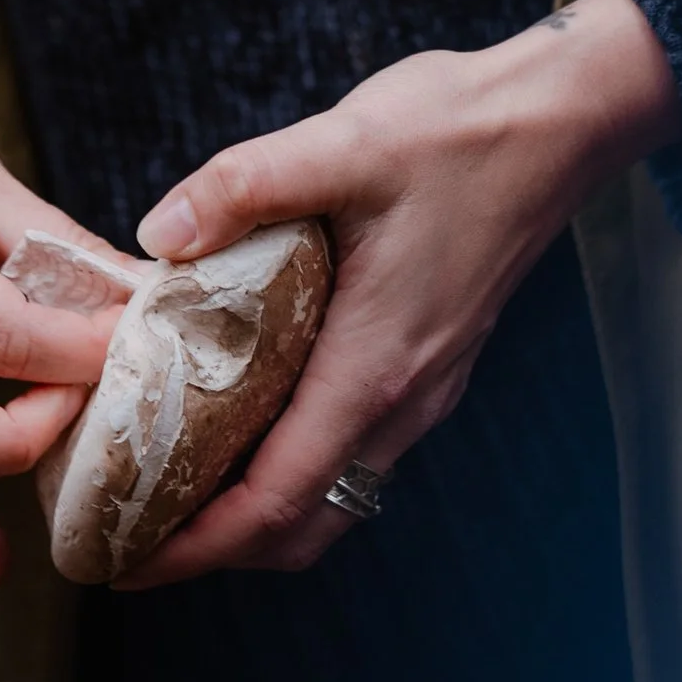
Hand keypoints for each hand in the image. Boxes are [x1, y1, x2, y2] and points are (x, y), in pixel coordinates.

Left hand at [115, 0, 677, 587]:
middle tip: (124, 531)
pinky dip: (288, 463)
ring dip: (250, 511)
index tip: (123, 559)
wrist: (559, 122)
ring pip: (329, 492)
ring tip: (166, 481)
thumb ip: (244, 187)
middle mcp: (404, 397)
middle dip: (211, 548)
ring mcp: (423, 385)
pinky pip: (351, 448)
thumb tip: (157, 235)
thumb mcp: (344, 142)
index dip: (195, 546)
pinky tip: (238, 412)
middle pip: (301, 525)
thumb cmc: (458, 131)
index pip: (277, 500)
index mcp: (375, 364)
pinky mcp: (428, 361)